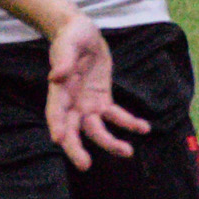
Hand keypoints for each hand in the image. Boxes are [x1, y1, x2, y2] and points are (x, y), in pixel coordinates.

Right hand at [46, 16, 148, 170]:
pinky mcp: (102, 101)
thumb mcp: (68, 43)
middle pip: (72, 130)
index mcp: (59, 90)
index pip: (55, 111)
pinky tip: (143, 128)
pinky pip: (116, 116)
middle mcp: (72, 103)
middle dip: (77, 149)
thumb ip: (63, 60)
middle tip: (85, 165)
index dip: (56, 125)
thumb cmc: (71, 37)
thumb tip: (55, 77)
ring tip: (128, 151)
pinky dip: (129, 123)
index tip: (58, 140)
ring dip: (110, 142)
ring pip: (96, 130)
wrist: (83, 34)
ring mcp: (87, 104)